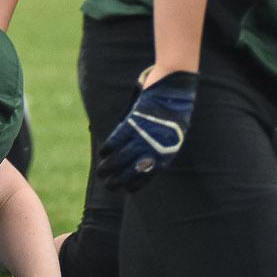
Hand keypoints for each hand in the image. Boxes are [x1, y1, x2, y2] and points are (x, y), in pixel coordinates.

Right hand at [96, 70, 197, 191]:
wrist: (175, 86)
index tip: (128, 190)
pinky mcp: (135, 121)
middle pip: (134, 167)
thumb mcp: (173, 129)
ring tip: (101, 172)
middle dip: (120, 178)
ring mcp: (145, 133)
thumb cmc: (175, 106)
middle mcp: (157, 145)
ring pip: (123, 155)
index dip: (138, 182)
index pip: (151, 172)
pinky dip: (110, 146)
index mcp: (168, 149)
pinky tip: (103, 153)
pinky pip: (119, 138)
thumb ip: (159, 141)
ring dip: (110, 165)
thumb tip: (143, 154)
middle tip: (110, 187)